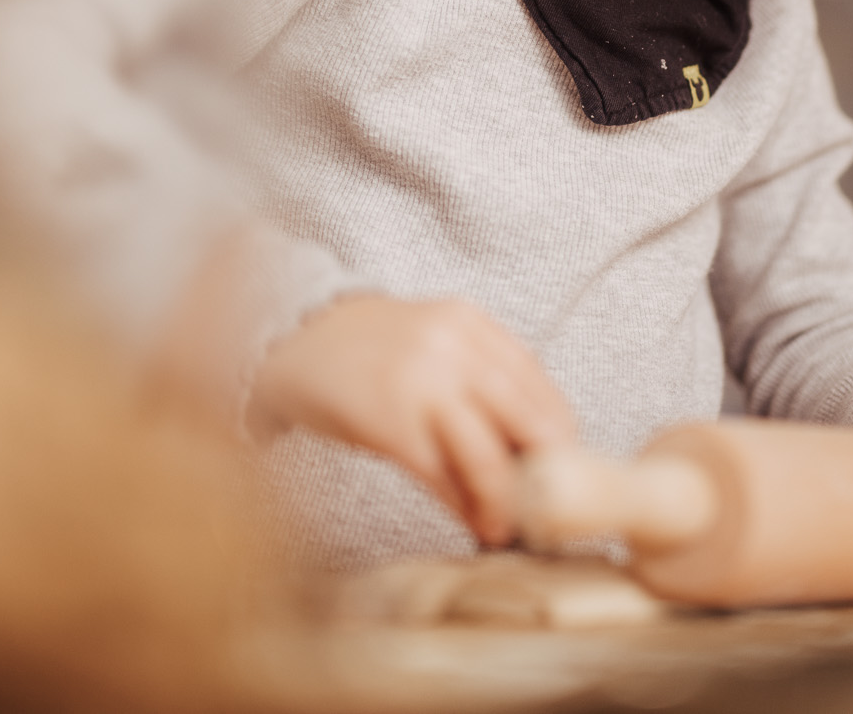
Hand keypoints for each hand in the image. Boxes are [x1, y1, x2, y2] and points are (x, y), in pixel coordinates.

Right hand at [249, 295, 576, 544]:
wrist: (290, 340)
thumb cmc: (366, 353)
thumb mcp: (432, 343)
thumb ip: (478, 380)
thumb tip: (528, 451)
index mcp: (472, 325)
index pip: (540, 386)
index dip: (559, 438)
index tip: (563, 472)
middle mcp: (455, 347)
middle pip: (532, 421)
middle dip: (548, 473)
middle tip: (548, 506)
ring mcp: (422, 384)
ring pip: (490, 458)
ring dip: (506, 504)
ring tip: (505, 527)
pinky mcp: (390, 422)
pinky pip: (443, 477)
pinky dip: (464, 507)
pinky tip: (471, 522)